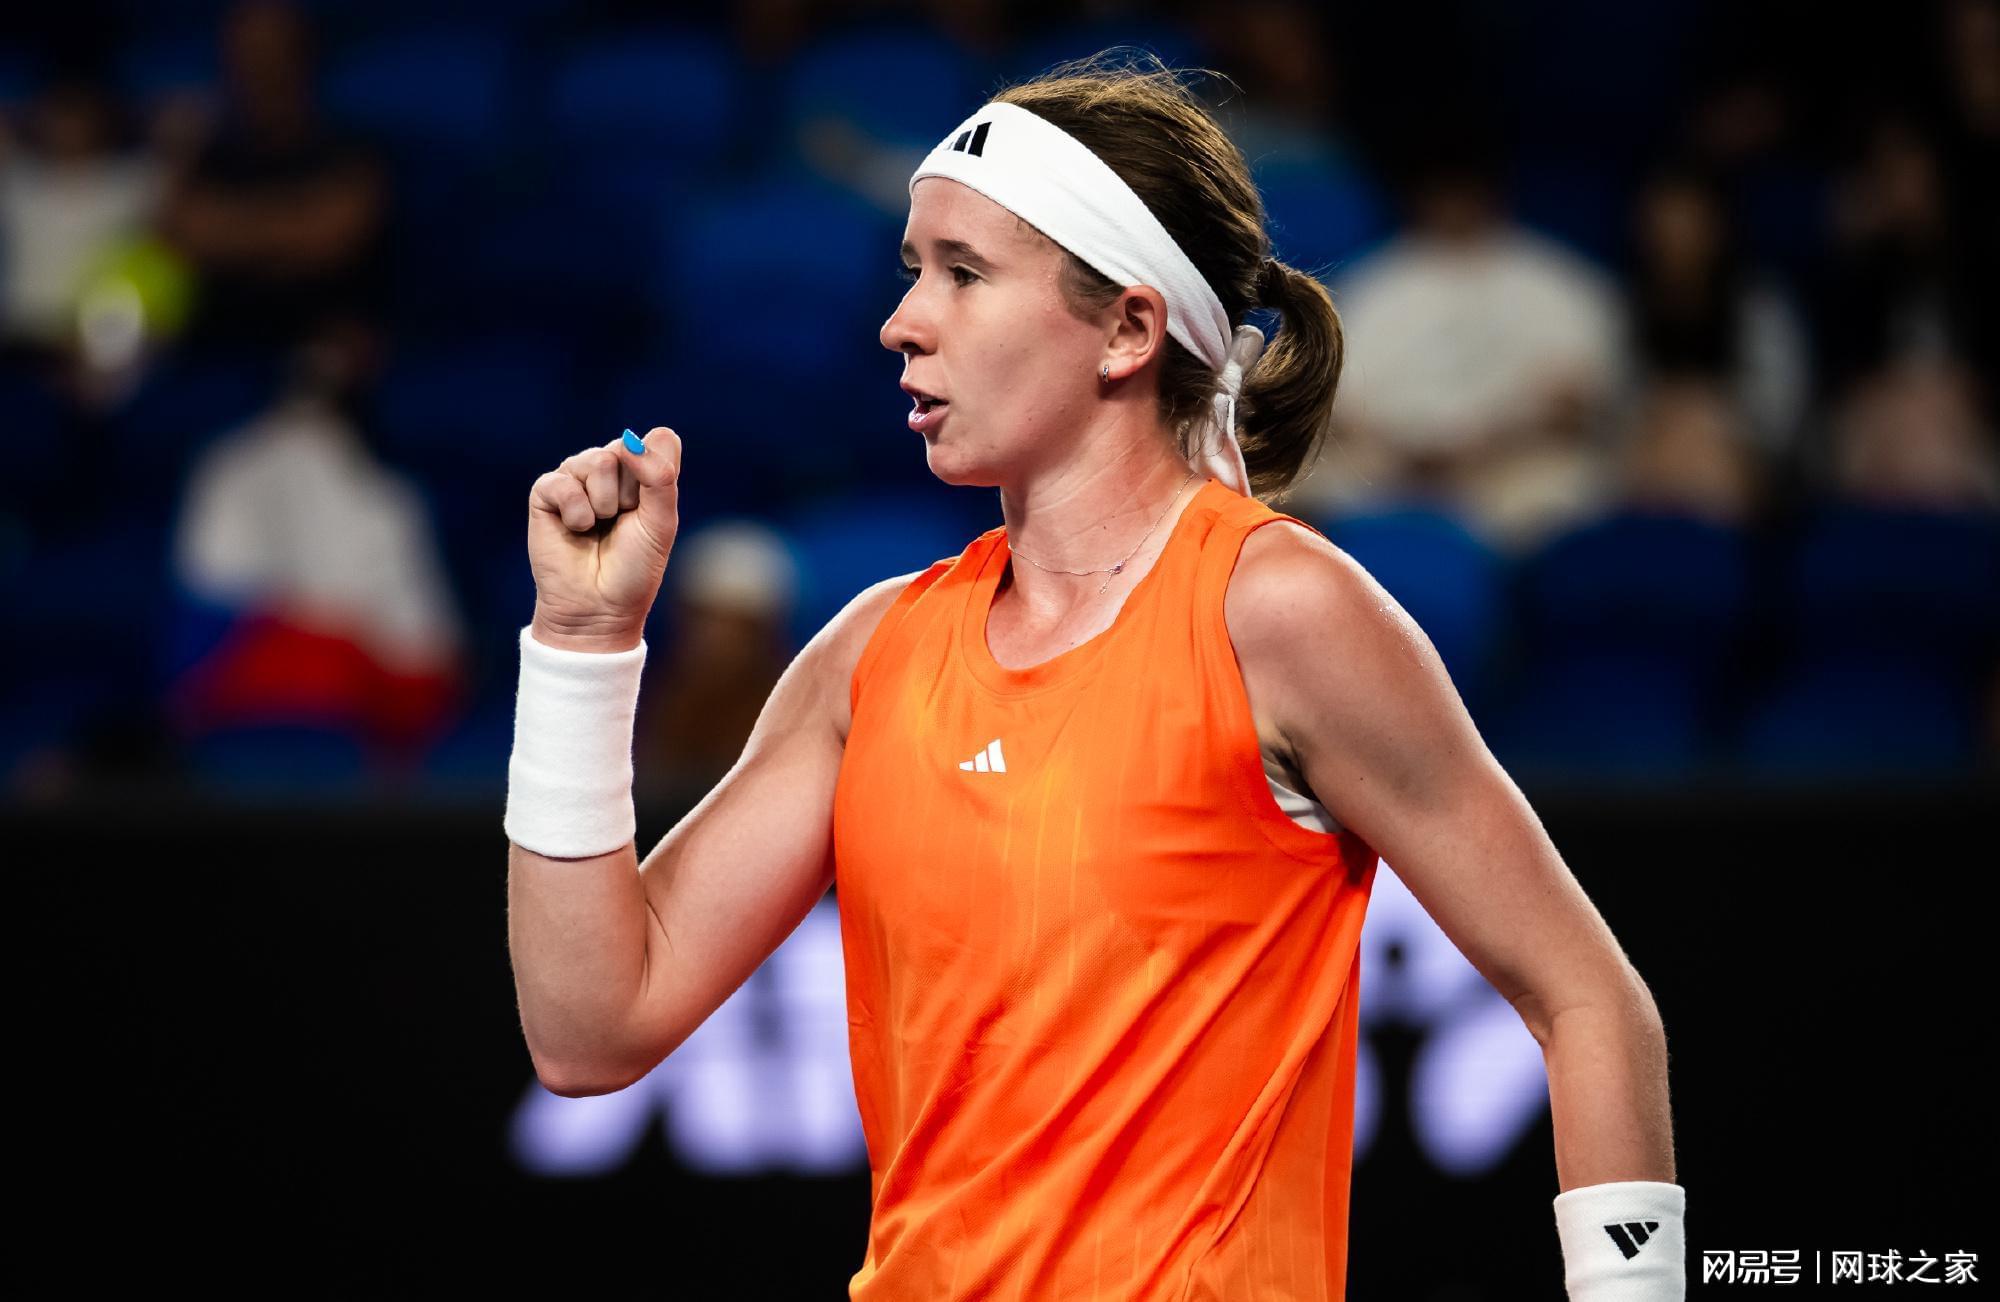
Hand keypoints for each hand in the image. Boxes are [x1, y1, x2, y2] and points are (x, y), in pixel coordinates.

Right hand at [527, 427, 680, 651]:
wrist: (599, 607)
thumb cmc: (634, 568)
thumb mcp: (661, 522)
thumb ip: (660, 477)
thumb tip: (635, 438)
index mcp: (639, 473)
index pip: (654, 444)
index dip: (654, 479)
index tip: (647, 512)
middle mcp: (606, 470)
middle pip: (623, 450)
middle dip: (629, 494)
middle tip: (621, 523)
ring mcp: (574, 479)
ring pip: (596, 462)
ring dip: (604, 504)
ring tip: (597, 528)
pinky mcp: (545, 493)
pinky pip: (563, 482)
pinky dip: (576, 511)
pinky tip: (575, 530)